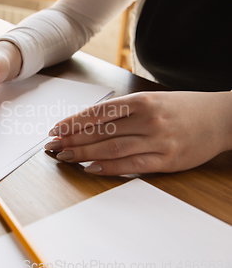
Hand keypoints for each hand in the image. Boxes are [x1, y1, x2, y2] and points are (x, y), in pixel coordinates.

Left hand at [44, 91, 231, 174]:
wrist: (221, 118)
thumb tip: (87, 122)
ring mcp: (157, 141)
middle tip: (52, 144)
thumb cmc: (180, 108)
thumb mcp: (151, 100)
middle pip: (101, 131)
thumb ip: (122, 111)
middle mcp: (147, 120)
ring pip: (112, 148)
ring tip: (64, 156)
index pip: (98, 113)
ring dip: (84, 153)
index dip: (73, 121)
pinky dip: (108, 168)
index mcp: (141, 101)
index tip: (55, 128)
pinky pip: (132, 165)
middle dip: (72, 139)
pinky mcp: (167, 160)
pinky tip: (90, 168)